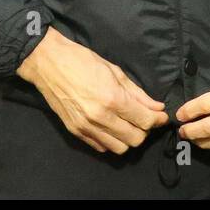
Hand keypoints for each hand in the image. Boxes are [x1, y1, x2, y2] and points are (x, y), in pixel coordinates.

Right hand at [16, 27, 169, 153]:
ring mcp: (86, 127)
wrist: (48, 63)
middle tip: (144, 118)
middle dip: (145, 130)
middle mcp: (100, 117)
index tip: (161, 116)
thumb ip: (137, 93)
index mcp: (112, 98)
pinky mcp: (75, 131)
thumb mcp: (114, 71)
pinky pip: (101, 147)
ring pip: (120, 148)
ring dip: (128, 138)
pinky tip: (111, 127)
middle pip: (136, 139)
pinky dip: (111, 141)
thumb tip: (157, 107)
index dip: (158, 120)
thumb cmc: (81, 60)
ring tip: (127, 124)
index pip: (145, 121)